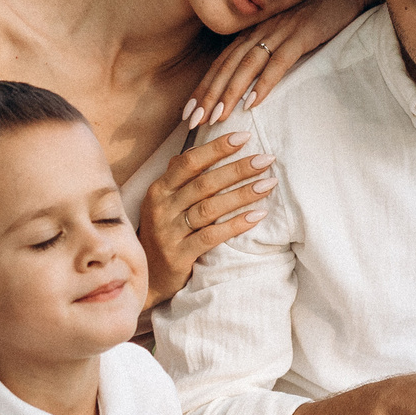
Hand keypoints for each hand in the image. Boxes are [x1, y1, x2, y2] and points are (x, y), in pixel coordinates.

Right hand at [139, 132, 274, 306]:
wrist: (147, 276)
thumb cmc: (162, 233)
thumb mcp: (163, 202)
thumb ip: (178, 177)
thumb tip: (197, 147)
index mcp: (159, 190)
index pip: (189, 163)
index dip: (216, 148)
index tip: (244, 137)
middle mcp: (162, 208)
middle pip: (203, 184)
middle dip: (237, 169)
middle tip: (265, 159)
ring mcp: (169, 233)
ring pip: (209, 208)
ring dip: (241, 194)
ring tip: (268, 184)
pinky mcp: (179, 255)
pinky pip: (211, 237)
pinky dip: (236, 225)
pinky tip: (257, 216)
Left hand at [184, 0, 380, 128]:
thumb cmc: (315, 14)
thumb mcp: (285, 33)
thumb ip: (268, 51)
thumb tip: (251, 83)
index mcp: (255, 31)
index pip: (222, 62)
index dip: (204, 87)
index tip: (189, 112)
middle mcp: (261, 30)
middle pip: (228, 65)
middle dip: (208, 95)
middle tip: (193, 120)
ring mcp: (280, 32)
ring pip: (247, 65)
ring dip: (230, 92)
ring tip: (217, 116)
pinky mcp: (302, 35)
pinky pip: (279, 62)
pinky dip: (264, 83)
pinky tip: (253, 103)